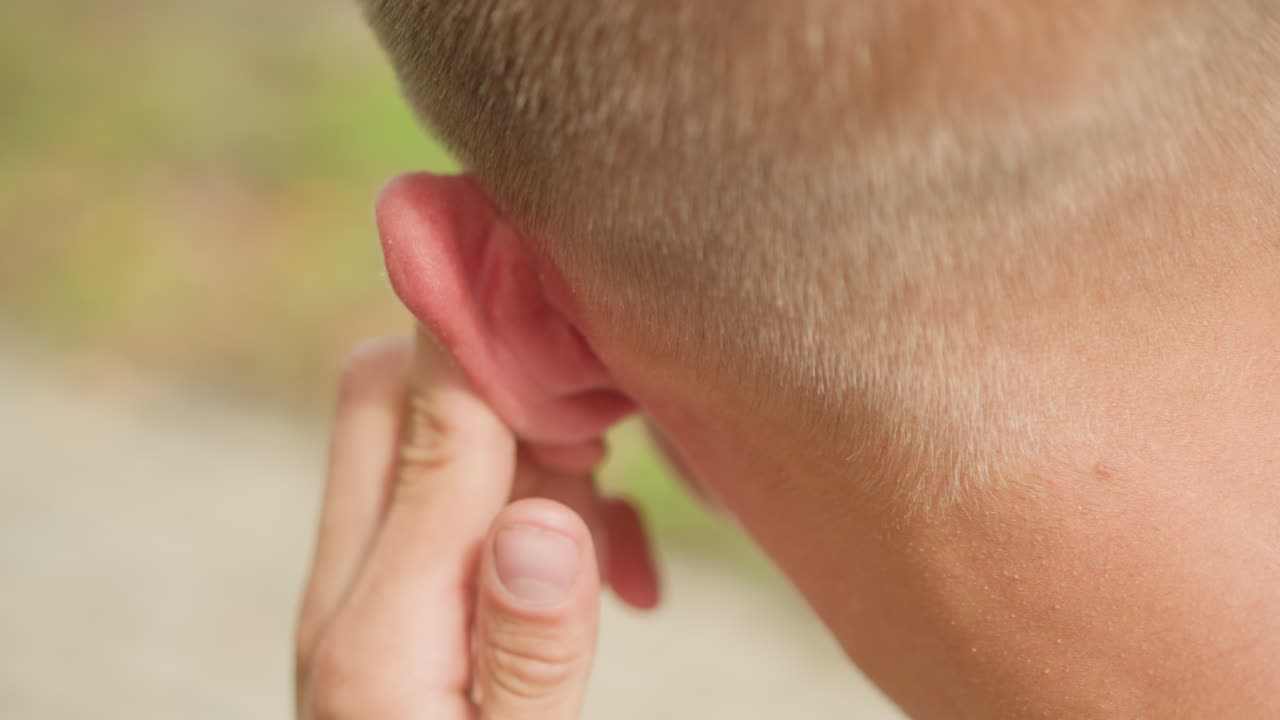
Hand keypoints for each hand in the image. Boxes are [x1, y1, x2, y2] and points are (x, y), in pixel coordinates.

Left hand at [296, 330, 618, 718]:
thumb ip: (533, 654)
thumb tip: (541, 521)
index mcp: (377, 639)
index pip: (426, 427)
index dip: (497, 351)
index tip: (568, 315)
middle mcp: (345, 600)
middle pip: (385, 397)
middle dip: (500, 390)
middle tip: (598, 456)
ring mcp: (358, 601)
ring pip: (422, 440)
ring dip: (532, 459)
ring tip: (615, 557)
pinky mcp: (391, 613)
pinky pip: (445, 503)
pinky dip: (532, 508)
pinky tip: (614, 581)